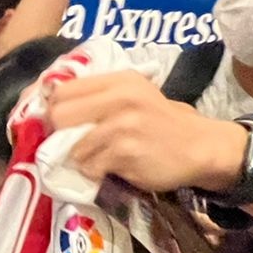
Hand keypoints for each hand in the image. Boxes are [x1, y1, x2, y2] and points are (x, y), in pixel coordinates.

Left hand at [45, 72, 248, 194]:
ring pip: (74, 147)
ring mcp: (122, 124)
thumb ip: (99, 96)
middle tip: (72, 145)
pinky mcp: (125, 151)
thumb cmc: (162, 124)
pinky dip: (96, 173)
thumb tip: (52, 106)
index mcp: (118, 79)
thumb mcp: (134, 96)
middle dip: (59, 135)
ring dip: (82, 159)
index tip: (57, 125)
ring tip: (101, 159)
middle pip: (60, 115)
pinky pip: (90, 167)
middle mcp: (119, 97)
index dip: (53, 109)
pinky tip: (113, 169)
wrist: (200, 147)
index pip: (63, 89)